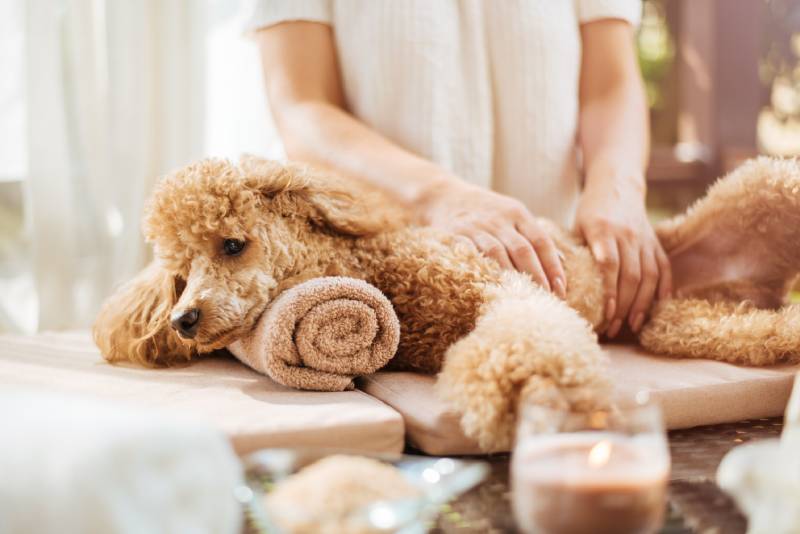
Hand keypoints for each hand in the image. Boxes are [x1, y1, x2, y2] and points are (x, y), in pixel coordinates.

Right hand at [419, 179, 566, 297]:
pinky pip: (472, 255)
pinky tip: (492, 287)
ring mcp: (477, 227)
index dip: (553, 266)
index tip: (561, 288)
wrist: (443, 196)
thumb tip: (562, 262)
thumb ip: (534, 235)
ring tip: (523, 298)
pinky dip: (483, 271)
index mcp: (517, 213)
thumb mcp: (512, 214)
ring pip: (498, 254)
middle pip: (523, 250)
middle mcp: (499, 219)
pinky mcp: (456, 235)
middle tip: (547, 299)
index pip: (541, 241)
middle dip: (537, 277)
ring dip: (512, 278)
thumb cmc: (485, 210)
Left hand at [576, 175, 671, 337]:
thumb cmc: (590, 210)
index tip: (606, 314)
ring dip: (643, 303)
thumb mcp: (576, 226)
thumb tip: (561, 286)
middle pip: (631, 276)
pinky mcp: (655, 242)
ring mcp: (644, 239)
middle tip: (613, 328)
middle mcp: (627, 236)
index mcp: (603, 231)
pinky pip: (664, 268)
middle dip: (624, 306)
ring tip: (633, 325)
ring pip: (650, 276)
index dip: (610, 292)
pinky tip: (659, 307)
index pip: (609, 266)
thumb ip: (573, 252)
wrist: (616, 185)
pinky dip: (664, 288)